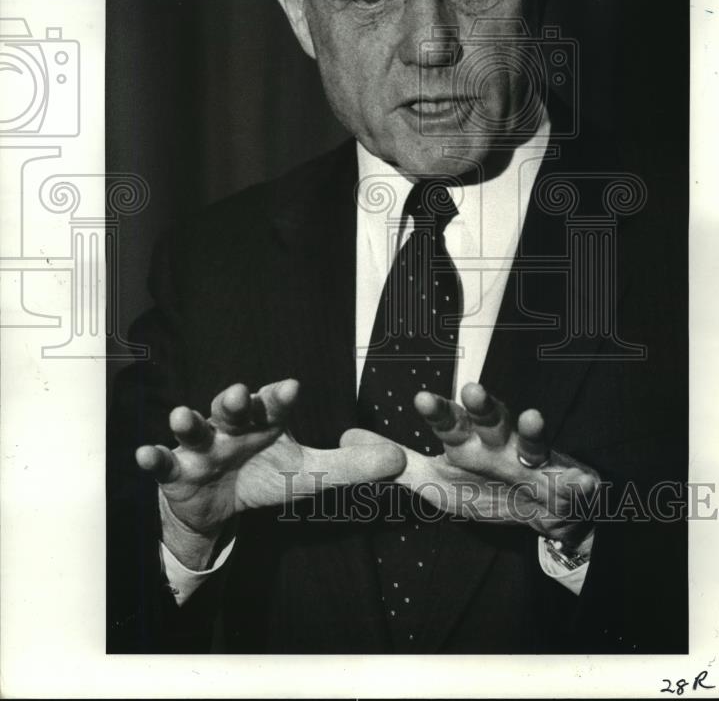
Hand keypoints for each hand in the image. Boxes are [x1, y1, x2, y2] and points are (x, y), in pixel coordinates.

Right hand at [136, 379, 404, 567]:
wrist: (218, 504)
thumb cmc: (265, 475)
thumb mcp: (309, 475)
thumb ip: (350, 467)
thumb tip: (401, 460)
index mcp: (265, 421)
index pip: (274, 404)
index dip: (281, 396)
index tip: (292, 387)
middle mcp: (230, 426)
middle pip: (231, 408)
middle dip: (233, 400)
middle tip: (239, 393)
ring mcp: (200, 447)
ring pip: (193, 429)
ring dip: (187, 422)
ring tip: (180, 417)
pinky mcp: (175, 470)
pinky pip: (163, 462)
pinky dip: (153, 458)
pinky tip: (145, 455)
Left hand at [341, 382, 597, 548]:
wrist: (546, 511)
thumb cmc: (488, 490)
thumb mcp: (438, 484)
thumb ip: (396, 465)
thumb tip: (344, 440)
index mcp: (463, 442)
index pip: (446, 422)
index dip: (436, 411)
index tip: (421, 399)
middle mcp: (488, 438)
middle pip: (477, 417)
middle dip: (471, 404)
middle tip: (465, 388)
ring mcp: (518, 448)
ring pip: (507, 425)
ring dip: (496, 410)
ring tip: (482, 395)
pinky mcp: (547, 463)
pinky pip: (540, 448)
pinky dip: (536, 433)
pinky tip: (533, 417)